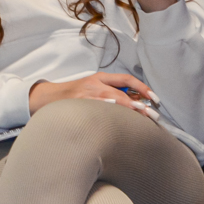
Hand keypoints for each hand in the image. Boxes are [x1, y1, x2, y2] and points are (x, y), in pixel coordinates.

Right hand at [29, 72, 159, 120]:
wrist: (48, 97)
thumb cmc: (76, 94)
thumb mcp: (94, 87)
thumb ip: (113, 91)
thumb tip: (138, 101)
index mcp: (100, 78)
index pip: (127, 79)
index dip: (143, 88)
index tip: (155, 98)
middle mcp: (94, 85)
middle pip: (121, 94)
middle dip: (139, 105)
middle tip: (153, 115)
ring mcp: (85, 97)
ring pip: (111, 103)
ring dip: (128, 112)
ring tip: (141, 120)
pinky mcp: (77, 107)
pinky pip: (97, 113)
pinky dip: (109, 117)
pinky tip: (119, 126)